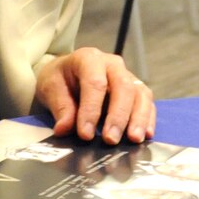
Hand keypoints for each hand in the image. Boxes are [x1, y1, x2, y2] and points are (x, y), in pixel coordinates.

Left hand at [37, 47, 154, 144]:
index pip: (94, 82)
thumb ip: (60, 107)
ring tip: (134, 139)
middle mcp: (112, 65)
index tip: (85, 134)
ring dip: (138, 118)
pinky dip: (148, 119)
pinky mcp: (136, 91)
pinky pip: (147, 103)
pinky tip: (145, 135)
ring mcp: (127, 76)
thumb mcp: (51, 88)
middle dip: (118, 115)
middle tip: (110, 139)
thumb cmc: (60, 80)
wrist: (67, 74)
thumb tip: (65, 129)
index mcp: (89, 58)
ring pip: (140, 94)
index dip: (91, 110)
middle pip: (122, 87)